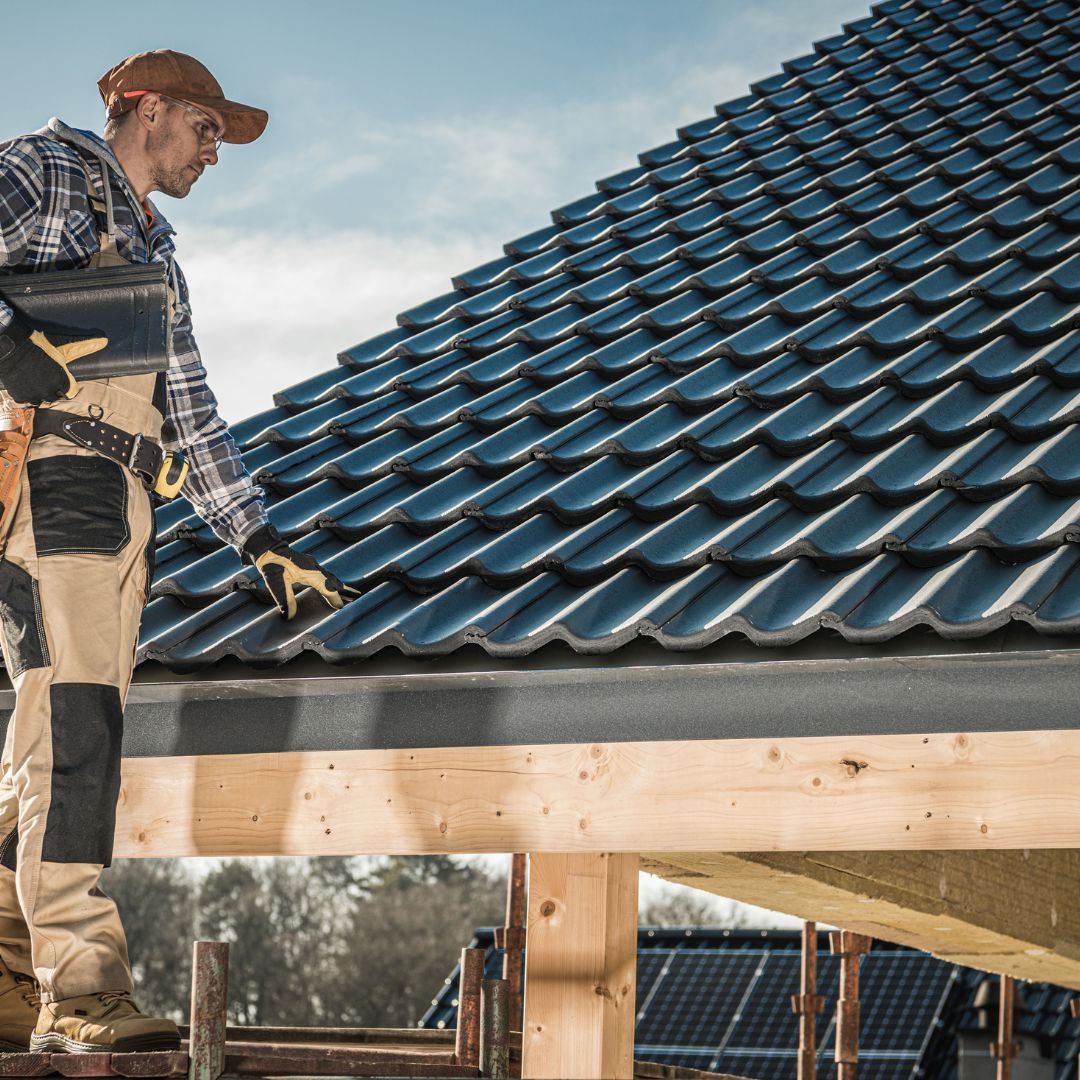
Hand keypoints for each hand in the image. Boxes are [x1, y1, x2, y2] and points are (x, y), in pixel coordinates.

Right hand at [0, 318, 106, 404]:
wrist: (9, 345)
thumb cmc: (38, 344)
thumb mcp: (63, 346)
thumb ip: (84, 346)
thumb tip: (104, 340)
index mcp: (63, 381)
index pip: (71, 391)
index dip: (67, 383)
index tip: (61, 376)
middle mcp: (50, 391)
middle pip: (57, 396)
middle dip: (54, 388)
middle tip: (46, 377)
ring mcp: (34, 394)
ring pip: (42, 400)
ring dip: (41, 392)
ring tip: (36, 380)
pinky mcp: (20, 395)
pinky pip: (26, 400)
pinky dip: (26, 394)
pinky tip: (25, 384)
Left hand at [242, 524, 360, 620]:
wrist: (267, 548)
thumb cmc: (272, 565)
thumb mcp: (276, 584)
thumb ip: (285, 600)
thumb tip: (289, 617)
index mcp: (310, 573)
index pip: (327, 588)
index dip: (335, 598)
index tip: (342, 607)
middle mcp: (314, 567)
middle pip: (333, 581)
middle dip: (344, 590)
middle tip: (356, 597)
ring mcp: (312, 564)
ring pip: (329, 577)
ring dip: (338, 585)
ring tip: (348, 592)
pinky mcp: (307, 564)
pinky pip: (324, 573)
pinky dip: (330, 580)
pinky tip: (330, 583)